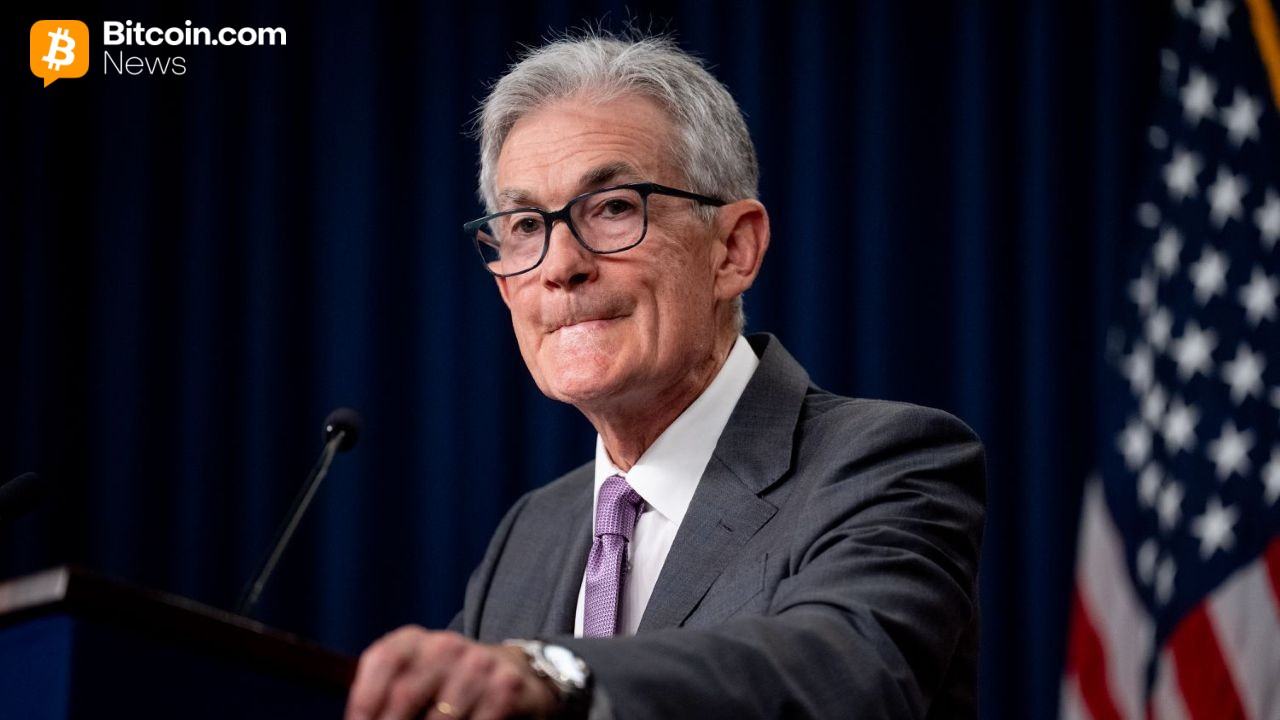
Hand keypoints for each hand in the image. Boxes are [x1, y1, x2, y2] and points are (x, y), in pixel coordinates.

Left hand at [345, 626, 559, 719]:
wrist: (510, 673)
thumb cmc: (445, 684)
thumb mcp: (414, 678)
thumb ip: (385, 696)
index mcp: (413, 640)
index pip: (383, 660)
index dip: (365, 699)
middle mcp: (445, 646)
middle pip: (405, 694)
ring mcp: (478, 665)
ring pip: (440, 719)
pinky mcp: (505, 687)